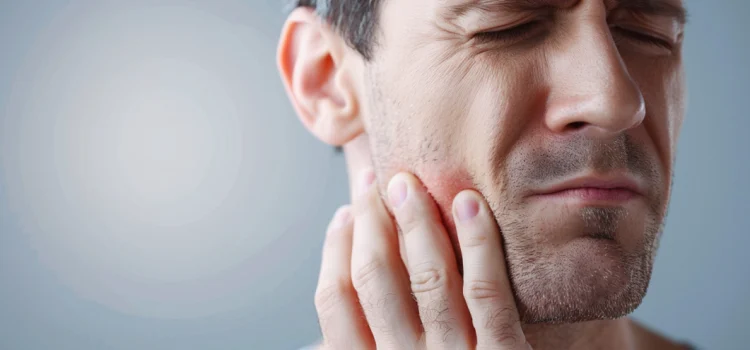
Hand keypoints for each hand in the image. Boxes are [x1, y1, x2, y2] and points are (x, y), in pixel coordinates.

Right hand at [314, 169, 530, 349]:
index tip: (344, 212)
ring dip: (417, 221)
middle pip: (376, 277)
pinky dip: (478, 244)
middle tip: (379, 181)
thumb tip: (356, 273)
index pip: (334, 301)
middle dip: (372, 220)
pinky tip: (471, 204)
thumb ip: (372, 334)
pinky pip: (488, 294)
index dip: (334, 249)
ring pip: (428, 277)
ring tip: (411, 183)